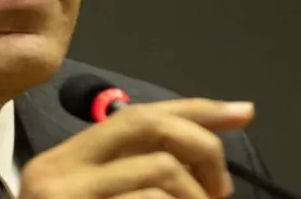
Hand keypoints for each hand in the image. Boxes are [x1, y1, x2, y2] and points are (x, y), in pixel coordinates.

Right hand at [19, 99, 254, 198]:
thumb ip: (137, 174)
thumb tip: (210, 142)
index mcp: (63, 162)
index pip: (134, 114)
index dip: (193, 110)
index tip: (243, 113)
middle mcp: (57, 172)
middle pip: (146, 125)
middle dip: (202, 147)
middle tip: (220, 191)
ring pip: (161, 171)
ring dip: (196, 197)